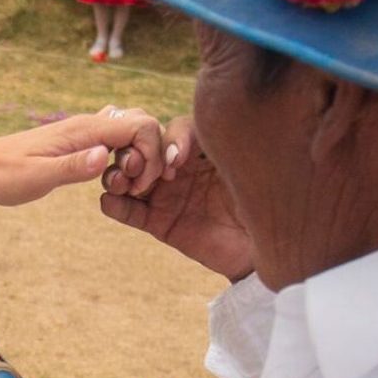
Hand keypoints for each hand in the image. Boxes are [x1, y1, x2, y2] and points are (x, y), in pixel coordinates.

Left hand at [0, 106, 183, 207]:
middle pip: (142, 123)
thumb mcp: (37, 177)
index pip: (140, 125)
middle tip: (134, 187)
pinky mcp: (80, 142)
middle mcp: (88, 124)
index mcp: (83, 129)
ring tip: (124, 185)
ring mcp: (84, 132)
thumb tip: (104, 156)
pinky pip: (116, 140)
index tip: (137, 185)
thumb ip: (72, 166)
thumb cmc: (4, 175)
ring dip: (139, 155)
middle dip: (152, 153)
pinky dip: (126, 155)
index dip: (151, 154)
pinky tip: (113, 177)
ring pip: (131, 130)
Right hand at [99, 115, 254, 280]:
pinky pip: (130, 212)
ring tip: (120, 182)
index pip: (171, 130)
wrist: (267, 247)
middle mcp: (178, 168)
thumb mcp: (245, 168)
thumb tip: (174, 155)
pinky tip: (109, 202)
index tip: (176, 162)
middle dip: (131, 154)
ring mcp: (166, 194)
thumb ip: (217, 151)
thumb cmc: (263, 202)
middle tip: (137, 167)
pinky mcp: (159, 222)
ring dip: (116, 175)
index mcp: (200, 149)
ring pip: (129, 177)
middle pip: (141, 150)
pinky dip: (114, 205)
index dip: (166, 140)